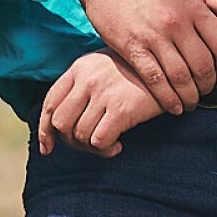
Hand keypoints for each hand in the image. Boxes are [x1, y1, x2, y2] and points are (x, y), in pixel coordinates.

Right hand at [27, 0, 216, 113]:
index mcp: (192, 7)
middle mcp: (177, 24)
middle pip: (204, 66)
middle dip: (209, 84)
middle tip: (206, 90)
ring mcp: (154, 37)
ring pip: (181, 78)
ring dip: (190, 96)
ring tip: (190, 102)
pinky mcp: (132, 48)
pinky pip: (155, 80)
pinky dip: (167, 98)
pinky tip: (172, 106)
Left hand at [37, 51, 164, 156]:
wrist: (172, 66)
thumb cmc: (138, 72)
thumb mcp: (105, 67)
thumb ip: (83, 86)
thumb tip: (63, 123)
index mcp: (79, 68)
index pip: (50, 103)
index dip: (45, 130)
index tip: (49, 148)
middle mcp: (87, 79)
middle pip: (60, 123)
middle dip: (71, 142)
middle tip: (89, 145)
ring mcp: (103, 93)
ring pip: (79, 135)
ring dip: (91, 148)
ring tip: (108, 145)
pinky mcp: (122, 109)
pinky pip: (99, 140)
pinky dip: (105, 150)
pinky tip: (117, 146)